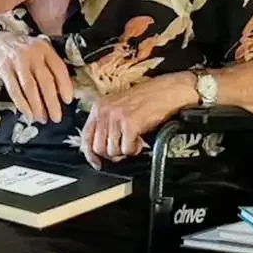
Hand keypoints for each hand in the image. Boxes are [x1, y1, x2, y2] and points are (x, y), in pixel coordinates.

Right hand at [0, 33, 74, 122]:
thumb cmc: (20, 52)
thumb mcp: (37, 51)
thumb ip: (49, 65)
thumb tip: (63, 90)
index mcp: (45, 48)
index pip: (59, 68)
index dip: (65, 85)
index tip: (68, 101)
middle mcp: (32, 53)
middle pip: (45, 80)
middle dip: (52, 102)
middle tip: (56, 118)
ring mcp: (17, 61)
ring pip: (30, 87)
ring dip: (37, 106)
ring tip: (42, 119)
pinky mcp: (4, 69)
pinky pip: (14, 90)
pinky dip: (22, 104)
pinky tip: (28, 113)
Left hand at [79, 75, 197, 168]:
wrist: (167, 90)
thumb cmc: (146, 99)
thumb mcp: (118, 107)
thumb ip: (106, 124)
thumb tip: (101, 148)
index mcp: (99, 107)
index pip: (85, 137)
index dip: (90, 154)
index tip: (96, 162)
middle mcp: (105, 111)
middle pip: (98, 147)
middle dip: (111, 154)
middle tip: (123, 150)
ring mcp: (116, 117)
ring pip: (112, 150)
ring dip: (124, 151)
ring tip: (133, 142)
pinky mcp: (130, 124)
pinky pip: (126, 149)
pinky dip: (134, 149)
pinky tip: (139, 141)